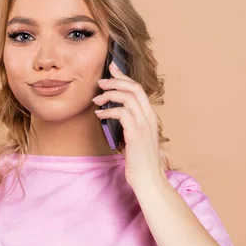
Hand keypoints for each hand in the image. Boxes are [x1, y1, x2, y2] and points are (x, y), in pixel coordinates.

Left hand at [92, 62, 164, 187]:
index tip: (112, 68)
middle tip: (100, 81)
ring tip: (96, 100)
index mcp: (150, 116)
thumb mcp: (135, 137)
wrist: (147, 178)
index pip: (138, 88)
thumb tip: (114, 112)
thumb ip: (129, 123)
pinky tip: (98, 115)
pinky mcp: (136, 133)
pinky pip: (122, 113)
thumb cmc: (139, 160)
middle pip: (134, 87)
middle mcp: (149, 117)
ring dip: (109, 95)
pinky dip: (108, 111)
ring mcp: (144, 124)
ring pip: (128, 97)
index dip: (124, 76)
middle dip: (115, 81)